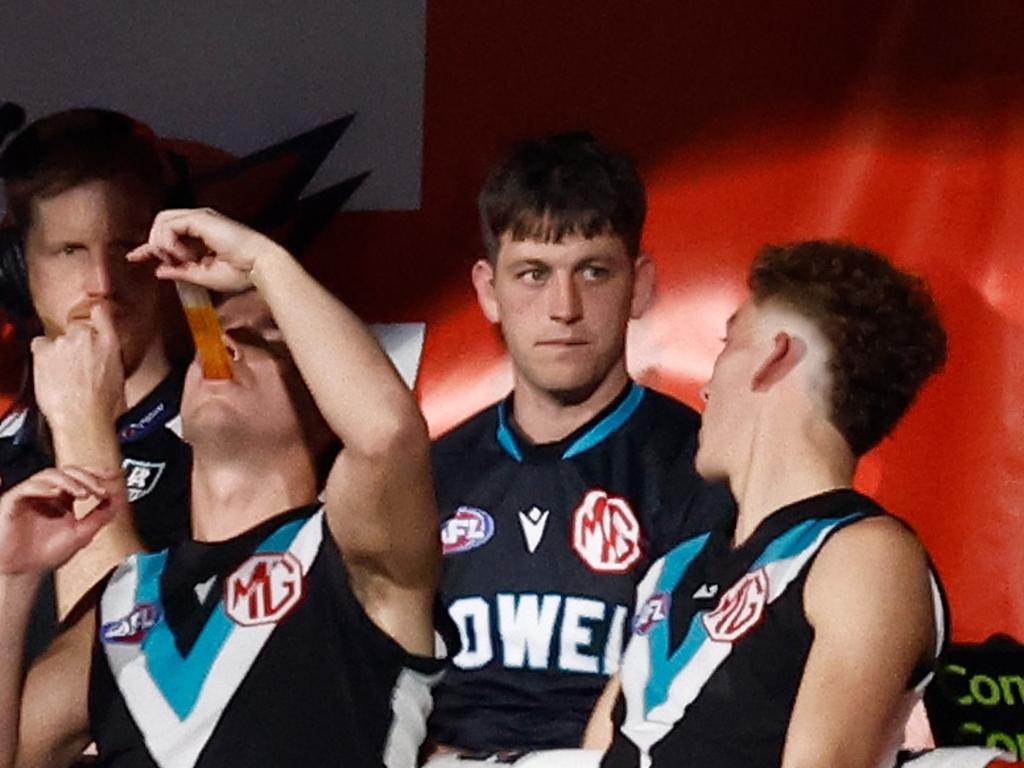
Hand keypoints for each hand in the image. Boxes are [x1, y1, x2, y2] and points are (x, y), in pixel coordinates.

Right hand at [0, 467, 117, 575]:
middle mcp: (48, 494)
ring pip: (50, 475)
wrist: (24, 572)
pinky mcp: (14, 501)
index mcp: (64, 499)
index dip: (97, 473)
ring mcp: (31, 496)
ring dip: (70, 481)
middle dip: (88, 478)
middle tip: (101, 491)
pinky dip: (43, 488)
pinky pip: (27, 487)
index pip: (81, 477)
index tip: (115, 475)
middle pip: (69, 472)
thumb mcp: (82, 533)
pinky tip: (56, 495)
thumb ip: (101, 516)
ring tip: (84, 494)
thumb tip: (119, 500)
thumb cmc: (46, 554)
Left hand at [32, 303, 124, 431]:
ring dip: (59, 351)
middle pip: (76, 327)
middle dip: (76, 342)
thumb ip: (109, 356)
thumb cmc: (103, 407)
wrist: (84, 420)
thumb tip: (102, 356)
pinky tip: (50, 372)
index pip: (101, 311)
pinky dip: (42, 356)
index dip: (95, 311)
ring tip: (64, 374)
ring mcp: (64, 342)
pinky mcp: (44, 351)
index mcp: (110, 343)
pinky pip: (39, 345)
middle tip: (77, 364)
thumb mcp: (118, 377)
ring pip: (57, 339)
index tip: (92, 312)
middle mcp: (87, 337)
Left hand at [126, 208, 287, 292]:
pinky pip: (170, 225)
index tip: (133, 257)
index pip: (167, 234)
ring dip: (162, 243)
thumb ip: (180, 271)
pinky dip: (170, 242)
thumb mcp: (204, 275)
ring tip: (178, 260)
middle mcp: (199, 221)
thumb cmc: (240, 272)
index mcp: (201, 234)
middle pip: (160, 223)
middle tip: (170, 263)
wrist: (259, 265)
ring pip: (161, 221)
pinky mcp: (200, 217)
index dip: (149, 247)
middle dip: (156, 244)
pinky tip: (185, 256)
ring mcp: (199, 217)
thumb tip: (158, 270)